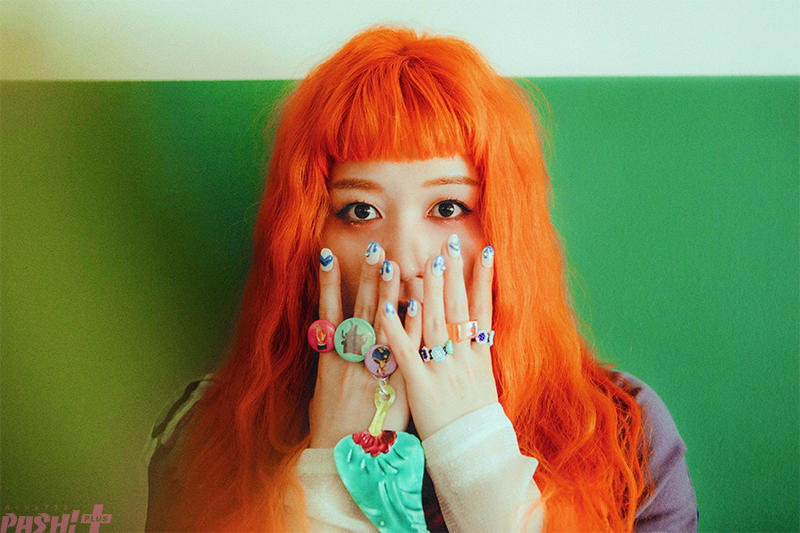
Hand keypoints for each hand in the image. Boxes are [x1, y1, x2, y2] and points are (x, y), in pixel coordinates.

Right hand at [308, 244, 418, 447]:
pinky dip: (409, 327)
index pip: (329, 310)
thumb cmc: (331, 426)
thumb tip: (331, 336)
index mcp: (330, 358)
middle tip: (373, 247)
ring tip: (393, 262)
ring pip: (381, 324)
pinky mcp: (394, 386)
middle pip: (359, 308)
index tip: (329, 253)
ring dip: (388, 292)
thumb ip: (331, 361)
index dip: (329, 281)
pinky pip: (403, 351)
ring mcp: (372, 370)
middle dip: (366, 277)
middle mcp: (350, 359)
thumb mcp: (322, 390)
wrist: (344, 461)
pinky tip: (416, 304)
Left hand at [381, 236, 497, 440]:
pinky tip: (389, 305)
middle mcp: (463, 359)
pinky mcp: (419, 387)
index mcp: (479, 357)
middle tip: (448, 242)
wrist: (473, 458)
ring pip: (434, 323)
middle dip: (453, 274)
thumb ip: (475, 355)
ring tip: (425, 260)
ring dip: (429, 290)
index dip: (482, 279)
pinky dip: (397, 329)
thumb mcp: (482, 384)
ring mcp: (442, 371)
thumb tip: (475, 328)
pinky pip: (405, 354)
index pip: (482, 309)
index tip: (483, 250)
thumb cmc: (474, 422)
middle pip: (457, 308)